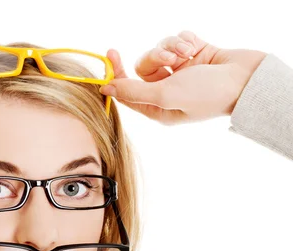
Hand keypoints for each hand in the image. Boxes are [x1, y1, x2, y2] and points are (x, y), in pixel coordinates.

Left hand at [100, 30, 267, 124]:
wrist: (247, 79)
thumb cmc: (207, 94)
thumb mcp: (165, 95)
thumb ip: (133, 91)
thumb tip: (105, 89)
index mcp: (158, 107)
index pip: (127, 90)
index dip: (116, 74)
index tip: (110, 55)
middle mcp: (167, 90)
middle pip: (143, 66)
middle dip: (156, 57)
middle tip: (172, 59)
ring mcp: (181, 72)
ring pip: (160, 50)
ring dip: (173, 48)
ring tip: (188, 54)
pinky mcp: (193, 55)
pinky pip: (177, 41)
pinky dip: (185, 41)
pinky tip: (196, 48)